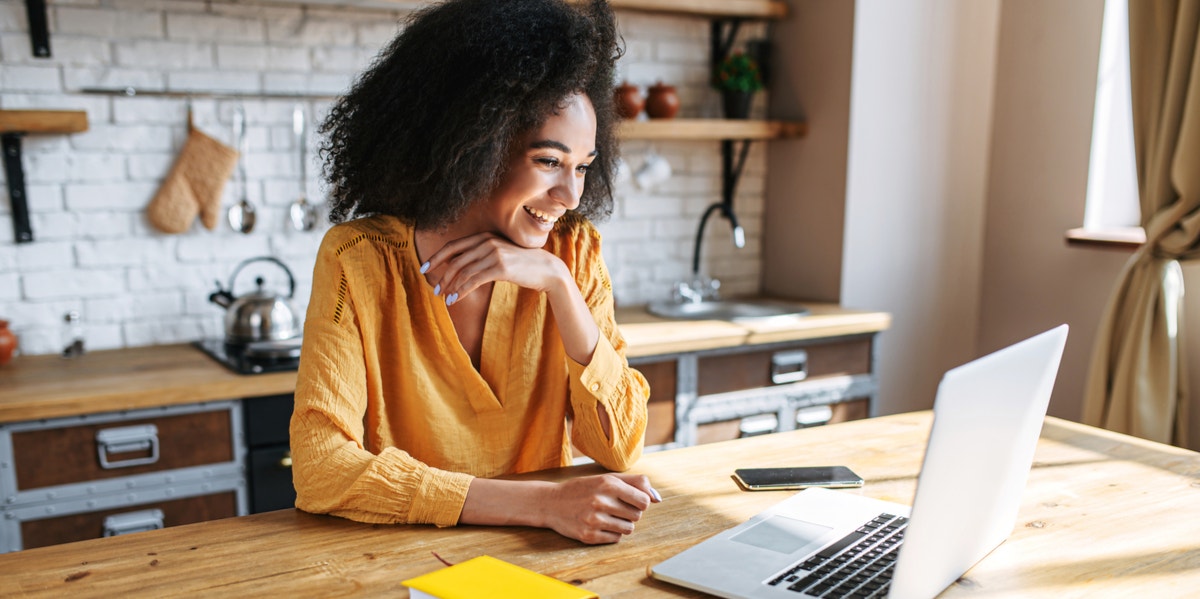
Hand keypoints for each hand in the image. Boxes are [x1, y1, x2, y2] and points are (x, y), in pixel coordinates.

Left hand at [423, 232, 568, 304]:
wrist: (546, 269)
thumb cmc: (522, 264)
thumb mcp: (499, 254)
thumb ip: (480, 255)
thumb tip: (457, 266)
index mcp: (485, 236)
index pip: (453, 245)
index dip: (436, 257)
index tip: (424, 267)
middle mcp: (487, 242)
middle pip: (455, 259)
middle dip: (442, 275)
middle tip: (435, 289)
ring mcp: (494, 253)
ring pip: (463, 271)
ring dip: (451, 286)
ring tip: (444, 297)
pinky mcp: (500, 267)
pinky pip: (474, 280)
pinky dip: (461, 291)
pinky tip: (455, 299)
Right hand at [542, 473, 661, 544]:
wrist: (551, 503)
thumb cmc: (583, 489)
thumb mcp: (606, 478)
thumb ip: (635, 483)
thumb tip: (658, 498)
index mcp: (608, 484)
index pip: (644, 501)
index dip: (640, 502)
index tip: (630, 500)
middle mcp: (600, 501)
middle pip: (637, 516)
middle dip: (630, 513)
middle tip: (614, 507)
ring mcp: (593, 520)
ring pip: (628, 529)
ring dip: (622, 524)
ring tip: (607, 516)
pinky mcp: (588, 536)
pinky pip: (615, 539)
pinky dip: (611, 533)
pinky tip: (599, 525)